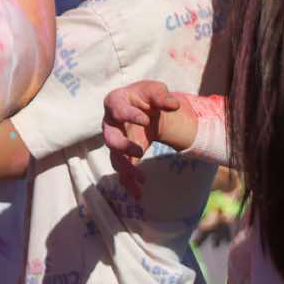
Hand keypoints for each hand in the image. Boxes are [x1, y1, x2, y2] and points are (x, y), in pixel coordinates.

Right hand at [101, 80, 194, 194]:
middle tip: (139, 152)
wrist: (144, 109)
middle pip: (110, 138)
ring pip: (116, 158)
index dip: (130, 115)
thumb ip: (162, 96)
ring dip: (127, 170)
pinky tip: (138, 194)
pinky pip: (122, 170)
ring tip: (142, 179)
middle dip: (123, 147)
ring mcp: (114, 140)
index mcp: (114, 103)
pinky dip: (129, 182)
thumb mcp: (155, 90)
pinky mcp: (121, 154)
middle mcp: (110, 124)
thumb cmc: (146, 97)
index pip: (118, 110)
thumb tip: (173, 105)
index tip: (146, 120)